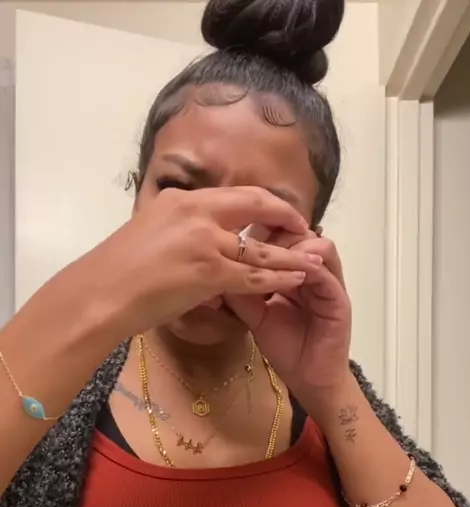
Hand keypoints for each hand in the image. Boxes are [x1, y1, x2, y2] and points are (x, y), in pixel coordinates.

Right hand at [65, 187, 318, 336]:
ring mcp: (204, 241)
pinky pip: (254, 275)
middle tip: (305, 228)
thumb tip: (193, 240)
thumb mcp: (148, 234)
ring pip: (260, 247)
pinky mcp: (209, 271)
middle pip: (254, 204)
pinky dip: (280, 277)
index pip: (232, 195)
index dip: (262, 203)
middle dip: (285, 216)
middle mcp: (195, 212)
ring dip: (290, 253)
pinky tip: (297, 280)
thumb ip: (176, 231)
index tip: (278, 213)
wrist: (100, 294)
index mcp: (179, 200)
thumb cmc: (116, 274)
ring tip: (314, 258)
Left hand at [224, 230, 351, 399]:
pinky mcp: (339, 297)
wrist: (309, 379)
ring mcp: (329, 282)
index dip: (261, 229)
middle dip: (276, 233)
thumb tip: (215, 270)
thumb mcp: (255, 316)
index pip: (281, 236)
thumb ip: (241, 293)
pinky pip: (327, 271)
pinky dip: (308, 268)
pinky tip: (286, 276)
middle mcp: (313, 271)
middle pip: (299, 233)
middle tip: (250, 246)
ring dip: (294, 248)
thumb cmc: (285, 348)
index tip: (234, 236)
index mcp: (294, 272)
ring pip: (317, 245)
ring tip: (269, 261)